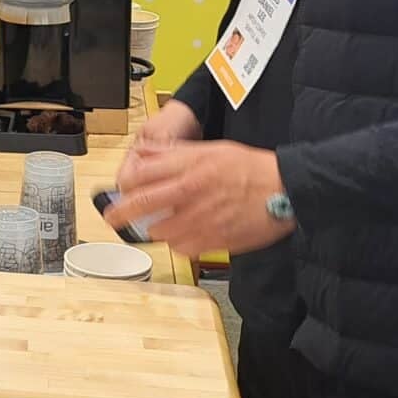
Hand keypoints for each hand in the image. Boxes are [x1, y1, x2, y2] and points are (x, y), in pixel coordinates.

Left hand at [104, 139, 294, 257]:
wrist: (286, 191)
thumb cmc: (252, 168)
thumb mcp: (212, 149)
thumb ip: (176, 154)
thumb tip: (147, 154)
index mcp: (189, 168)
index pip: (142, 175)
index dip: (124, 183)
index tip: (119, 189)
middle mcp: (190, 194)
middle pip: (142, 204)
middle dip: (120, 213)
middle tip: (112, 219)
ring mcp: (200, 220)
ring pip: (160, 231)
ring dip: (155, 229)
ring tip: (160, 224)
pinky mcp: (213, 240)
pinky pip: (183, 249)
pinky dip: (179, 244)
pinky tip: (184, 235)